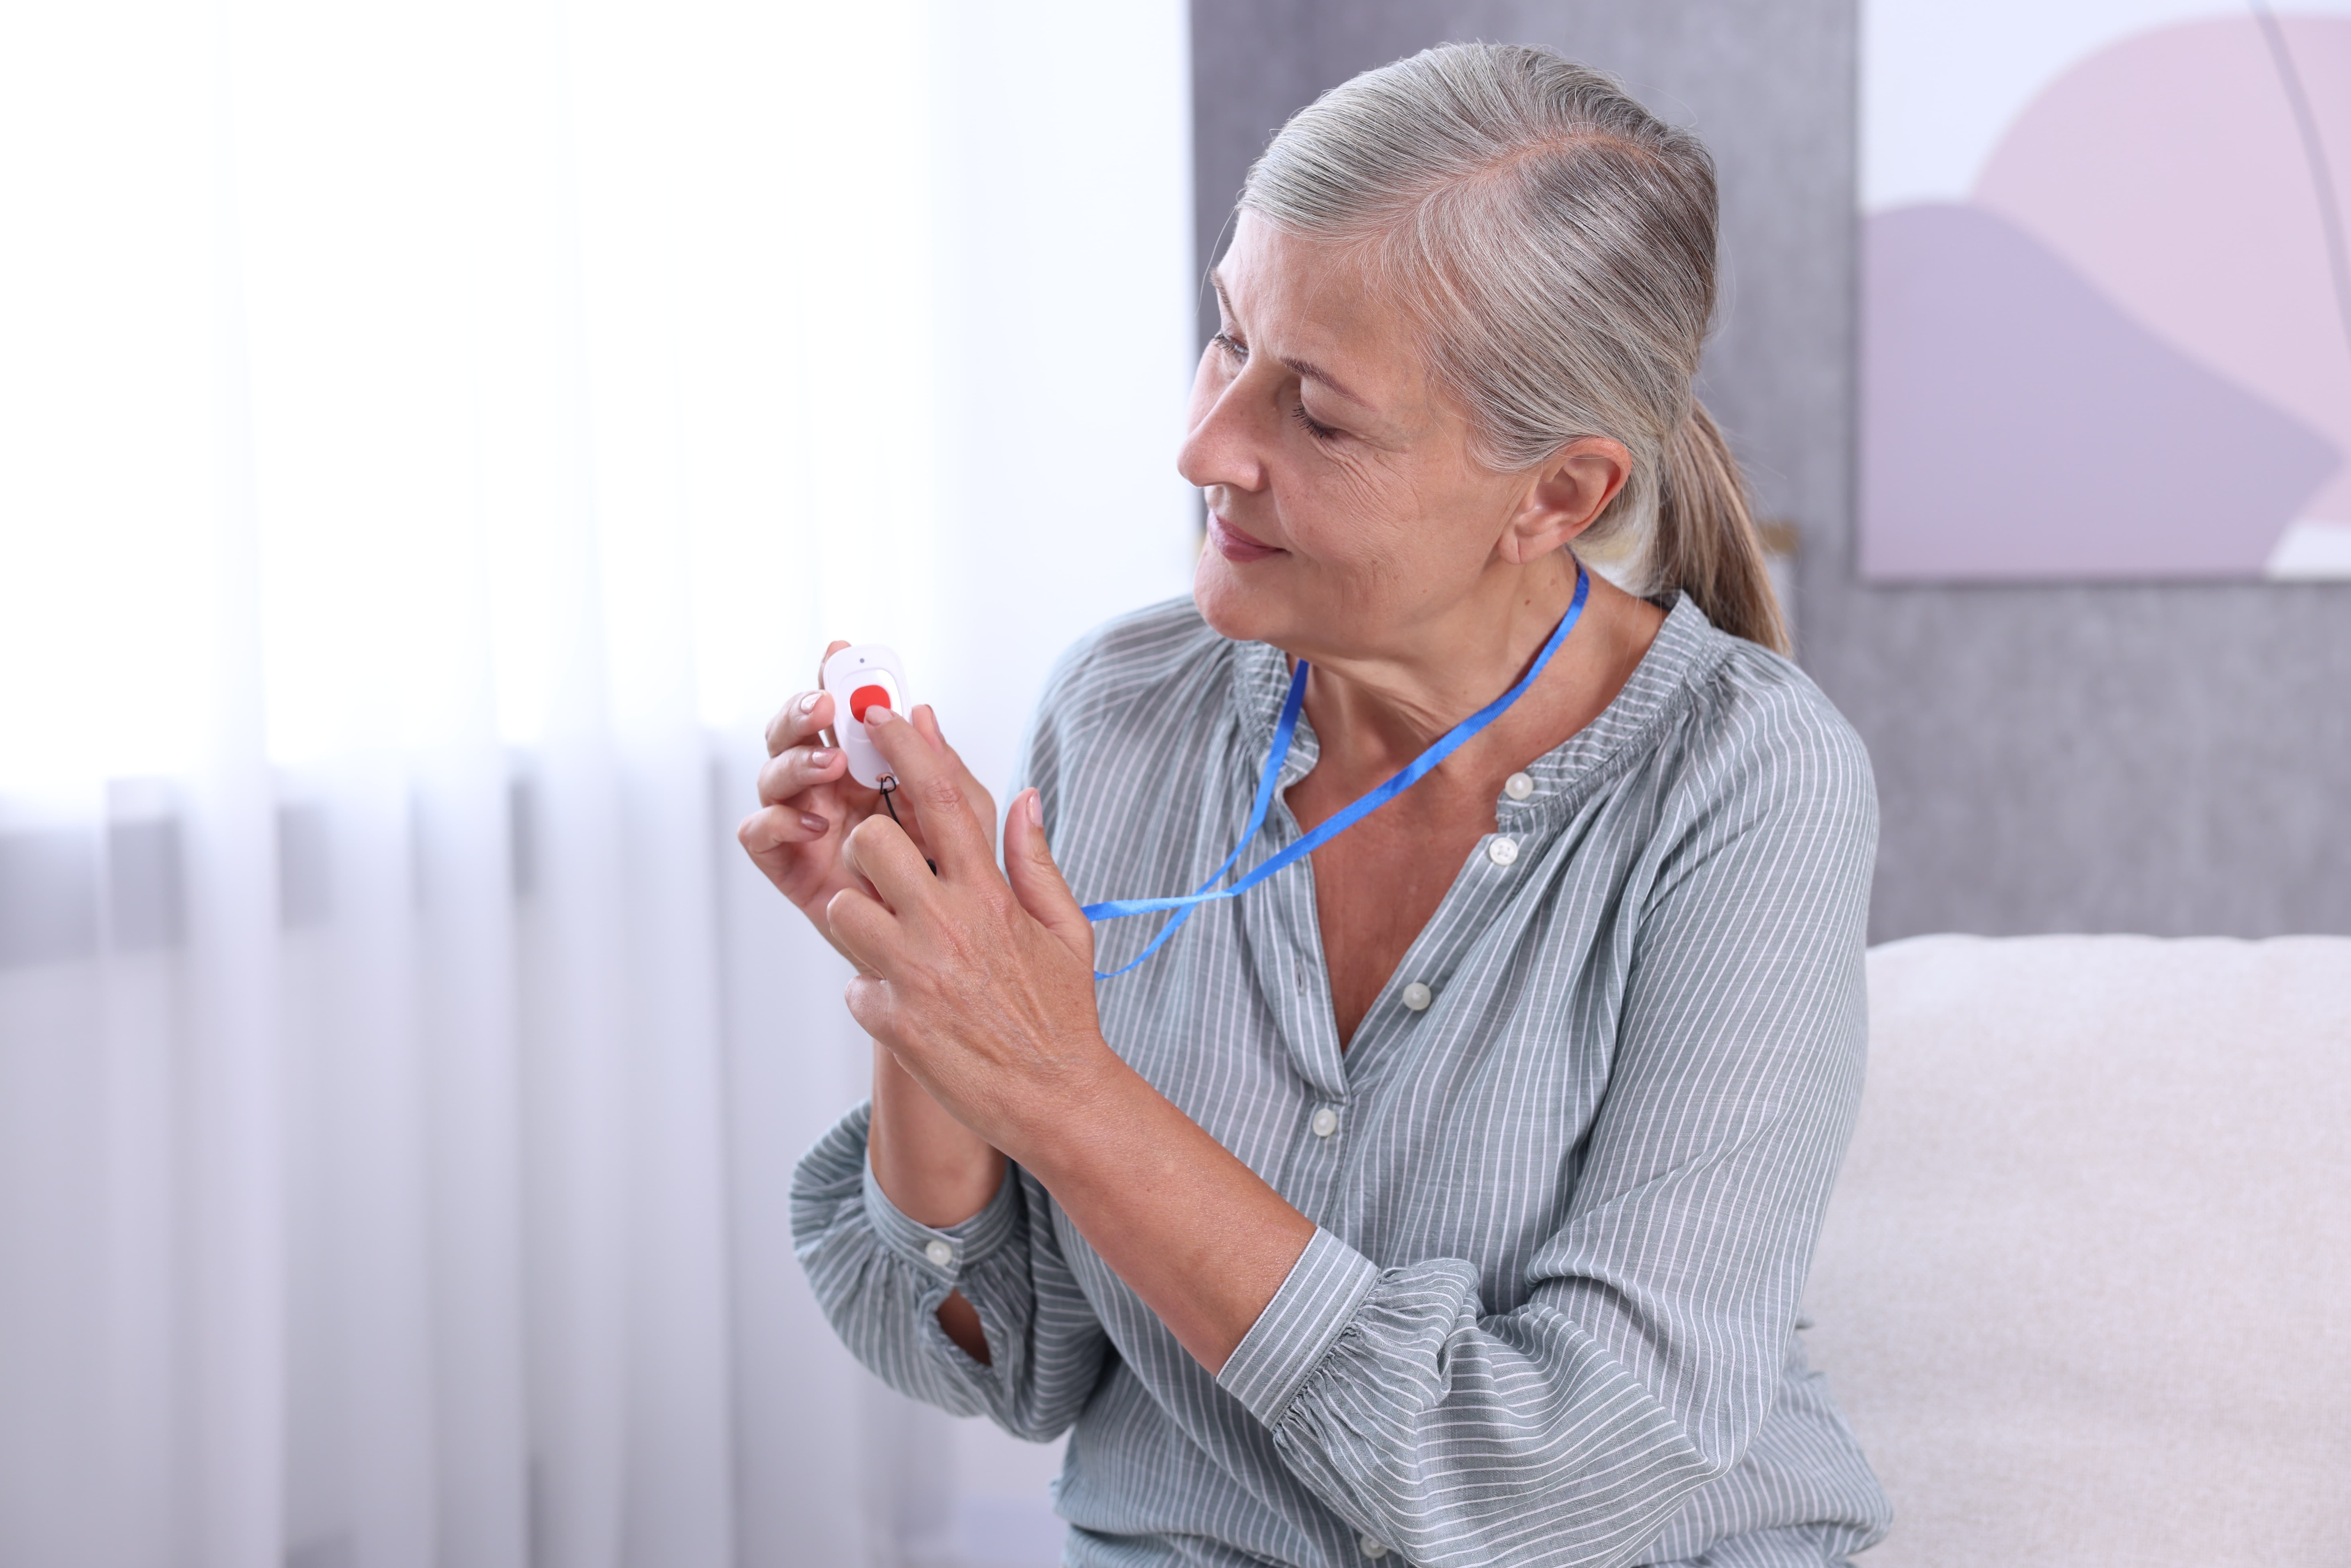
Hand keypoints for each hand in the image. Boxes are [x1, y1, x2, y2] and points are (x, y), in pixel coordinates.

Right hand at [737, 640, 996, 962]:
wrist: (944, 960)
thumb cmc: (958, 889)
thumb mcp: (967, 824)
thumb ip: (947, 772)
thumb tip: (923, 711)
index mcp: (870, 768)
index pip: (842, 713)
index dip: (834, 679)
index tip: (839, 654)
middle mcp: (831, 789)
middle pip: (793, 733)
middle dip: (801, 710)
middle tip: (825, 706)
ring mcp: (806, 824)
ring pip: (772, 773)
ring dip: (795, 759)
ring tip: (833, 764)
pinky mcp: (790, 866)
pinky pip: (759, 832)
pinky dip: (777, 818)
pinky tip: (814, 821)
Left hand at [824, 704, 1105, 1157]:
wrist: (1058, 1097)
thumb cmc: (1061, 1012)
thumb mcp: (1065, 928)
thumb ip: (1033, 860)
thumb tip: (1024, 796)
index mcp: (989, 894)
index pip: (939, 797)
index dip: (906, 746)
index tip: (879, 714)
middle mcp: (948, 925)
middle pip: (869, 844)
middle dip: (865, 846)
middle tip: (883, 871)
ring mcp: (916, 974)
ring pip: (844, 910)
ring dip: (858, 919)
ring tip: (890, 942)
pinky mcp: (894, 1022)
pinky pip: (853, 986)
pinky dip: (872, 992)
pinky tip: (906, 1005)